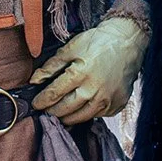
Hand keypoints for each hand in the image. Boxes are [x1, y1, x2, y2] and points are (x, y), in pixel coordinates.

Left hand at [29, 15, 148, 124]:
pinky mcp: (117, 105)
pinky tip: (79, 110)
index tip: (35, 104)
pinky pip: (97, 116)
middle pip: (66, 109)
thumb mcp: (71, 48)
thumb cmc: (98, 42)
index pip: (55, 93)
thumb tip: (34, 81)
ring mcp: (107, 99)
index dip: (42, 101)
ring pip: (81, 117)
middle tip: (45, 111)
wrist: (127, 42)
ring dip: (67, 117)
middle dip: (52, 112)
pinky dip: (86, 114)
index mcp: (81, 73)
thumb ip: (51, 66)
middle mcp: (95, 89)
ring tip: (59, 114)